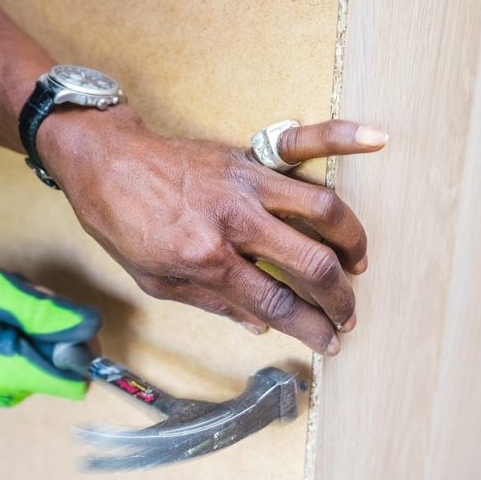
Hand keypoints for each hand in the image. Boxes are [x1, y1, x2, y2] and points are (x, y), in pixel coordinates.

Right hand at [0, 265, 99, 405]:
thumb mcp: (0, 292)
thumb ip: (48, 312)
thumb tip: (92, 326)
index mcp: (14, 372)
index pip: (78, 382)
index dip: (81, 350)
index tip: (63, 321)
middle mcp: (14, 388)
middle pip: (65, 365)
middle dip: (56, 331)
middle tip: (26, 304)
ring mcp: (6, 387)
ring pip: (49, 357)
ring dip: (39, 328)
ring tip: (6, 309)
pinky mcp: (1, 379)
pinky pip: (32, 357)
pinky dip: (26, 335)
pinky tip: (1, 319)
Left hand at [38, 107, 386, 354]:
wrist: (103, 162)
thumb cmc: (123, 223)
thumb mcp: (156, 281)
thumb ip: (213, 303)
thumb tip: (261, 326)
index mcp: (207, 258)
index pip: (277, 304)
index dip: (311, 329)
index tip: (329, 343)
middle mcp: (235, 220)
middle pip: (311, 264)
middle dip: (340, 298)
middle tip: (347, 316)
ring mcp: (247, 183)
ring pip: (323, 209)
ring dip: (352, 241)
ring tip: (357, 265)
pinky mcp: (249, 157)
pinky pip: (304, 142)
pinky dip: (343, 136)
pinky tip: (376, 138)